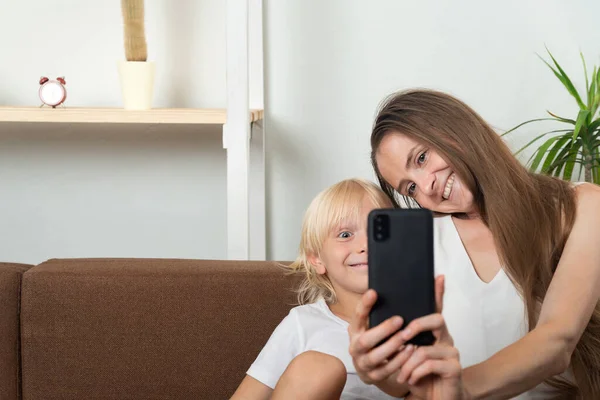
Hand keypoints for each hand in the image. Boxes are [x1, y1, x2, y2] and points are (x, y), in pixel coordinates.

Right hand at [348, 288, 415, 387]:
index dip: (364, 305)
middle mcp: (355, 347)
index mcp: (354, 330)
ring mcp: (363, 363)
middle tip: (399, 319)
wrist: (370, 367)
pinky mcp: (373, 376)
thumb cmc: (376, 340)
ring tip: (407, 336)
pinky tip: (410, 350)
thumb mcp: (373, 325)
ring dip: (392, 346)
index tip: (374, 292)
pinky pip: (386, 369)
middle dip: (383, 330)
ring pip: (376, 356)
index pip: (357, 316)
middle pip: (365, 340)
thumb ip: (381, 309)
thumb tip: (391, 286)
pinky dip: (399, 360)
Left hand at [398, 276, 465, 399]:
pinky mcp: (454, 368)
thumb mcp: (409, 358)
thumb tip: (391, 328)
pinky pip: (428, 364)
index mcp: (435, 335)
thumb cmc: (422, 378)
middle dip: (416, 327)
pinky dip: (414, 373)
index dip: (439, 293)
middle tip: (402, 338)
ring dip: (407, 364)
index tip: (438, 277)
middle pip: (437, 320)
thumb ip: (404, 342)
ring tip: (401, 375)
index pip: (438, 309)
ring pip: (424, 349)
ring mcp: (452, 353)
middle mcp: (446, 340)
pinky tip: (410, 380)